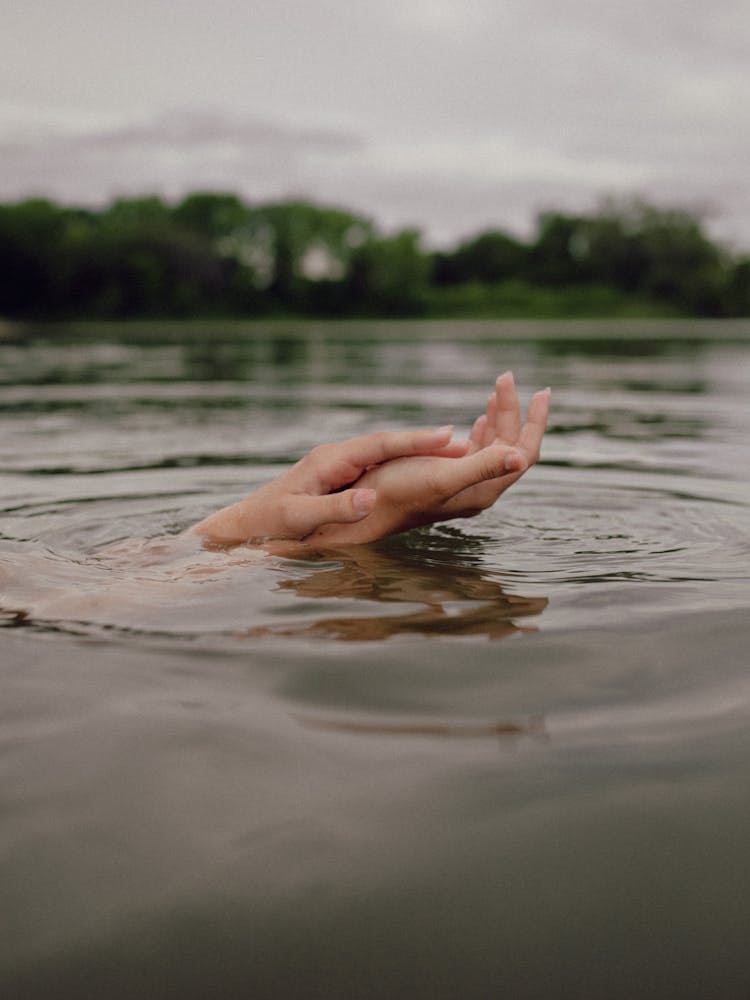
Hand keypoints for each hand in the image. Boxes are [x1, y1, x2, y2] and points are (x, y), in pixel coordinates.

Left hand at [190, 426, 465, 545]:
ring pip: (387, 453)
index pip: (380, 444)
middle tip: (468, 441)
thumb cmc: (270, 522)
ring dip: (419, 451)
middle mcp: (339, 456)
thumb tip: (370, 500)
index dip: (415, 440)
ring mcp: (342, 465)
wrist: (248, 522)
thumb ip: (334, 508)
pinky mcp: (343, 476)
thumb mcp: (299, 518)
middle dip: (426, 442)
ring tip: (458, 452)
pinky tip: (425, 468)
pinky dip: (405, 463)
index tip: (449, 437)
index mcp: (331, 460)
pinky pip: (381, 464)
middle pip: (390, 443)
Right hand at [306, 372, 549, 545]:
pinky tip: (481, 418)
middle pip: (509, 444)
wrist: (364, 510)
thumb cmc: (399, 494)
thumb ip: (483, 467)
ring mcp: (463, 482)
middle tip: (506, 377)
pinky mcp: (446, 477)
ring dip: (498, 416)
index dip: (536, 422)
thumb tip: (521, 457)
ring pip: (493, 445)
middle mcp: (479, 487)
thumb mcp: (442, 477)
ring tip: (498, 389)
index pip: (524, 453)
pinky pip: (476, 450)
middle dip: (512, 410)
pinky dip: (482, 429)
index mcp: (484, 488)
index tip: (542, 391)